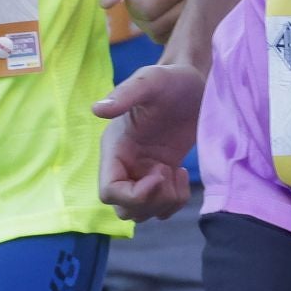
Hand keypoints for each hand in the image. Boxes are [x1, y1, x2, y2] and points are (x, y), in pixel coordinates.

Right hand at [94, 63, 204, 219]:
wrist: (193, 81)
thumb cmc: (171, 79)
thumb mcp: (150, 81)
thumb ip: (126, 94)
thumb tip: (97, 109)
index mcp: (115, 148)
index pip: (109, 192)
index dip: (132, 195)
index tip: (159, 175)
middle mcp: (125, 164)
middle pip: (124, 209)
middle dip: (149, 201)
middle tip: (168, 173)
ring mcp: (144, 172)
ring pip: (143, 212)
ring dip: (163, 203)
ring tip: (176, 173)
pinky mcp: (162, 174)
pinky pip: (162, 206)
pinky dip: (175, 200)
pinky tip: (181, 173)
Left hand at [100, 0, 206, 42]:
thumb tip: (105, 5)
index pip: (148, 9)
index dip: (131, 2)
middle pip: (156, 27)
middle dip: (138, 15)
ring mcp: (203, 12)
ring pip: (162, 36)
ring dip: (148, 23)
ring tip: (150, 3)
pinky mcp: (200, 21)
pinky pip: (171, 38)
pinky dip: (159, 29)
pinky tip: (160, 12)